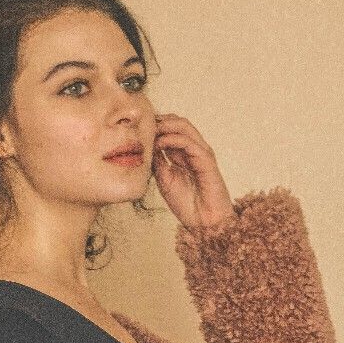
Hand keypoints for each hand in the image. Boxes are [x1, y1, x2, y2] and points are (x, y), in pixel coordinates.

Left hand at [151, 113, 234, 231]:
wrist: (203, 222)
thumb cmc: (187, 204)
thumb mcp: (164, 179)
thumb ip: (158, 162)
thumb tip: (146, 147)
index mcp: (184, 154)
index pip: (171, 129)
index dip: (155, 125)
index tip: (137, 128)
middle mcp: (194, 150)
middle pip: (178, 122)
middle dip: (160, 120)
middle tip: (142, 124)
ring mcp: (201, 153)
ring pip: (184, 126)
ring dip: (165, 125)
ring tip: (150, 129)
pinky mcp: (206, 159)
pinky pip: (189, 142)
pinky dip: (173, 139)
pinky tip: (160, 143)